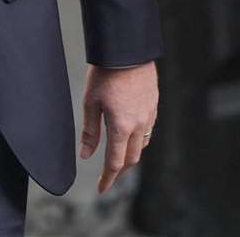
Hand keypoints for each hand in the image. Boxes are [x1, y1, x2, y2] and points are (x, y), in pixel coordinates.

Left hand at [79, 61, 157, 193]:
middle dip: (118, 170)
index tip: (100, 189)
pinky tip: (130, 135)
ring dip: (130, 155)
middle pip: (131, 158)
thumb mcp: (90, 102)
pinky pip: (148, 130)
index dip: (107, 179)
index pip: (115, 163)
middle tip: (107, 176)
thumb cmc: (105, 73)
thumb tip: (85, 155)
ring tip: (117, 156)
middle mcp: (139, 125)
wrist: (127, 50)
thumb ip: (89, 132)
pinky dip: (139, 139)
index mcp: (121, 127)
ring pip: (142, 145)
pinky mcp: (154, 105)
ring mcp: (149, 115)